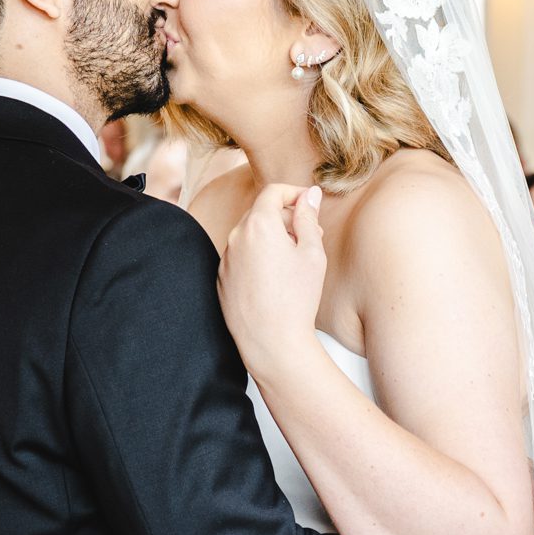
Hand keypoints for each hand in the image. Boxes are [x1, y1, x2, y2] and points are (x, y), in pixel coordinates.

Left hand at [218, 184, 325, 377]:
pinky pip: (240, 257)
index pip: (273, 192)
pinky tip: (274, 279)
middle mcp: (235, 237)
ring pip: (249, 236)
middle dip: (284, 216)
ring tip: (292, 260)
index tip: (308, 202)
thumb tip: (310, 195)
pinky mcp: (221, 279)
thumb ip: (308, 217)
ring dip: (270, 238)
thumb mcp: (312, 253)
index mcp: (258, 225)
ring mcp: (225, 259)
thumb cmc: (296, 298)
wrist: (272, 341)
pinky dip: (256, 257)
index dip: (293, 192)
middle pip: (260, 212)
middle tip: (309, 234)